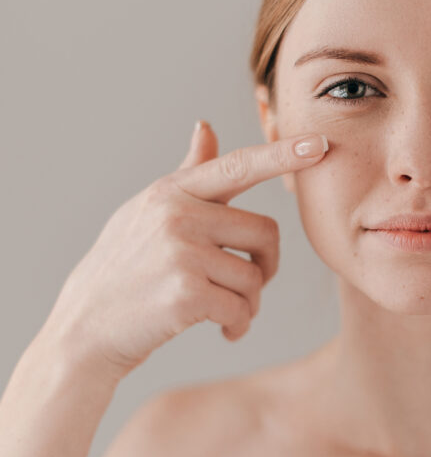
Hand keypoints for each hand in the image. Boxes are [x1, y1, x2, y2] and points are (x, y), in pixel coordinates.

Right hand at [41, 122, 329, 381]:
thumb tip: (206, 126)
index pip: (238, 166)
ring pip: (256, 277)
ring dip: (249, 302)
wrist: (84, 330)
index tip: (320, 144)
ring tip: (224, 311)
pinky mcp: (186, 293)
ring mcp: (180, 253)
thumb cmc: (124, 269)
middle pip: (266, 233)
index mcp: (172, 192)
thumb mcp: (148, 212)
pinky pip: (243, 308)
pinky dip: (239, 325)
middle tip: (249, 285)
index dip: (283, 155)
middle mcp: (177, 215)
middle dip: (266, 265)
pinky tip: (223, 330)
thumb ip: (189, 173)